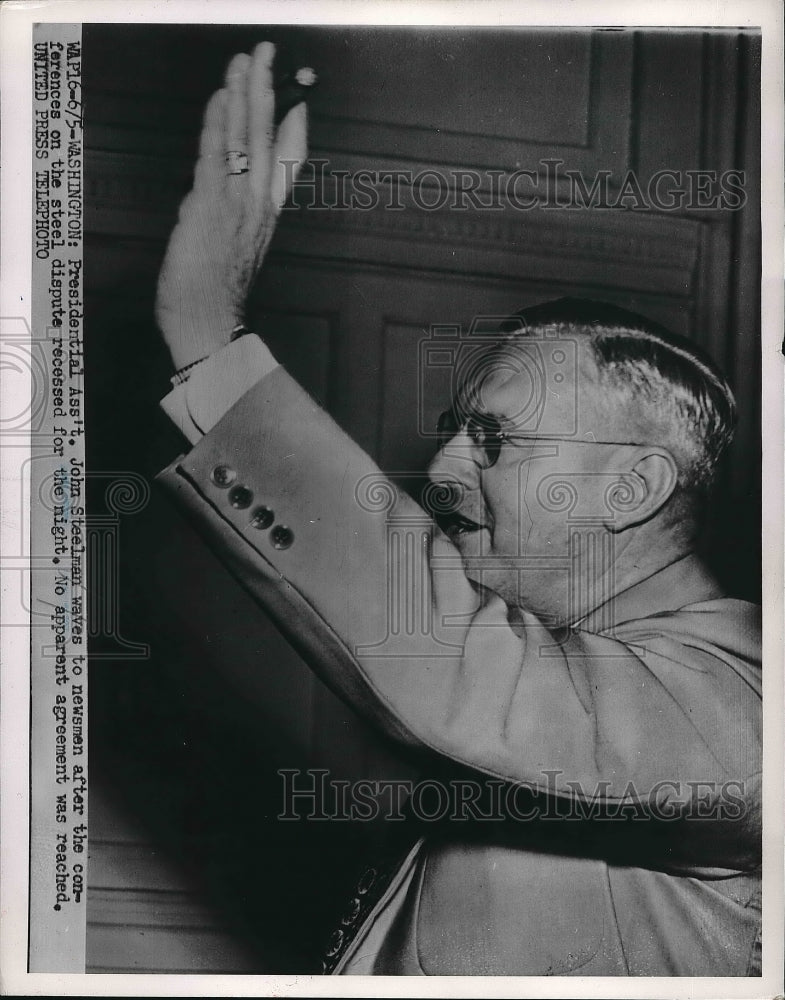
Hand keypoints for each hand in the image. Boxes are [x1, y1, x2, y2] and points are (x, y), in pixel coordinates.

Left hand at [155, 42, 307, 369]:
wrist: (207, 323)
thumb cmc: (214, 294)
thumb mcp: (231, 250)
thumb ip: (224, 215)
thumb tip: (205, 193)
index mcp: (268, 216)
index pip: (290, 163)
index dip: (296, 126)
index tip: (300, 97)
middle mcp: (259, 204)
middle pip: (269, 136)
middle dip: (269, 90)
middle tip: (268, 53)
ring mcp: (237, 202)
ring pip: (246, 136)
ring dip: (244, 92)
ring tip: (245, 60)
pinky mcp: (211, 204)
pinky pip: (217, 153)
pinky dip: (219, 121)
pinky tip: (221, 97)